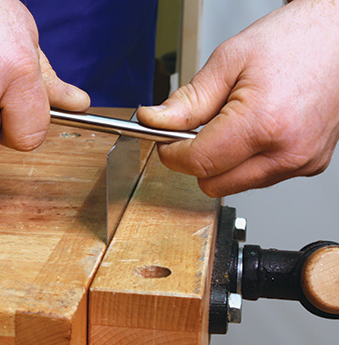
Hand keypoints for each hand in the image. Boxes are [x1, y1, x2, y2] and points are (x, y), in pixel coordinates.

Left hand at [138, 0, 338, 196]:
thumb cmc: (293, 41)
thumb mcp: (227, 61)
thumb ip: (187, 101)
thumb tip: (155, 122)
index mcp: (263, 123)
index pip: (198, 163)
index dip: (172, 154)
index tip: (165, 141)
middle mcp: (286, 152)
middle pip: (213, 183)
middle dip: (196, 159)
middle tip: (196, 130)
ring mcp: (300, 162)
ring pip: (235, 184)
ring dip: (222, 162)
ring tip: (233, 123)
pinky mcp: (308, 165)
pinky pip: (259, 177)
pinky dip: (245, 161)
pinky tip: (253, 131)